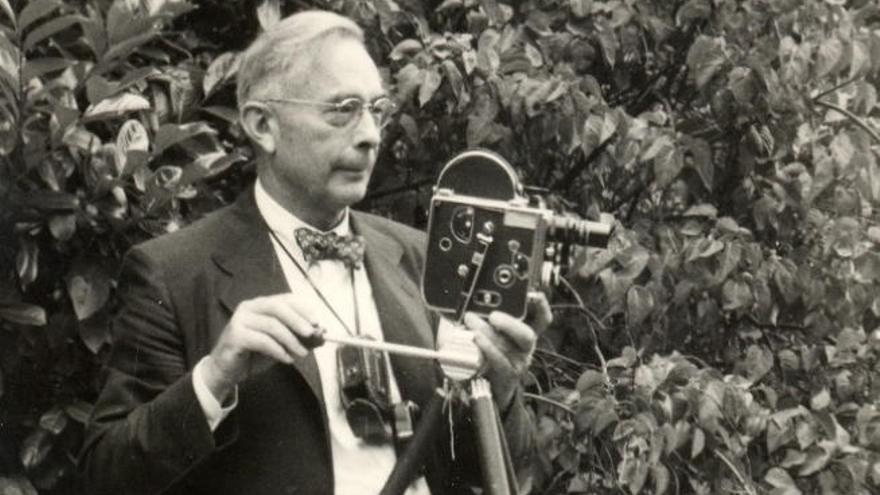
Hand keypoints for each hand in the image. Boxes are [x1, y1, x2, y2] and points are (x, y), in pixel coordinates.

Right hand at [202, 294, 321, 401]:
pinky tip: (287, 359)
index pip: (285, 299)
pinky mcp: (235, 335)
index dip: (302, 308)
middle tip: (311, 333)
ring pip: (272, 325)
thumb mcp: (280, 344)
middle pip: (278, 307)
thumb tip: (321, 334)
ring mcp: (240, 320)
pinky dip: (278, 350)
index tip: (317, 321)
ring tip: (302, 353)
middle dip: (298, 320)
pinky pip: (262, 340)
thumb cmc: (254, 355)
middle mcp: (249, 307)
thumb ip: (297, 337)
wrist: (226, 372)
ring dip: (291, 340)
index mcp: (260, 304)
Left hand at [466, 292, 551, 408]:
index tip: (533, 295)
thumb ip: (484, 318)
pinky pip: (499, 361)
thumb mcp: (489, 332)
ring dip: (487, 333)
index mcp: (524, 332)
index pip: (541, 318)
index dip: (541, 306)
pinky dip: (487, 348)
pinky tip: (476, 339)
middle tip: (492, 316)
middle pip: (527, 334)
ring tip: (470, 321)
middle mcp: (525, 347)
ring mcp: (518, 362)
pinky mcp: (508, 375)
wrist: (486, 387)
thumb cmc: (486, 354)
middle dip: (510, 323)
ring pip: (508, 346)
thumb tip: (471, 304)